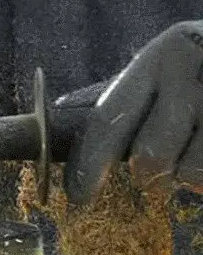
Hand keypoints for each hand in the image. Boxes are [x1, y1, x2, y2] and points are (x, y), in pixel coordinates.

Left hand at [64, 21, 202, 204]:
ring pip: (190, 174)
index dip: (87, 167)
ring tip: (202, 147)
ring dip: (191, 175)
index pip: (107, 120)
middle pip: (148, 158)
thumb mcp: (165, 72)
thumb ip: (125, 99)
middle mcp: (193, 70)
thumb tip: (65, 115)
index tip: (79, 197)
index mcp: (158, 58)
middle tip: (157, 166)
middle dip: (148, 173)